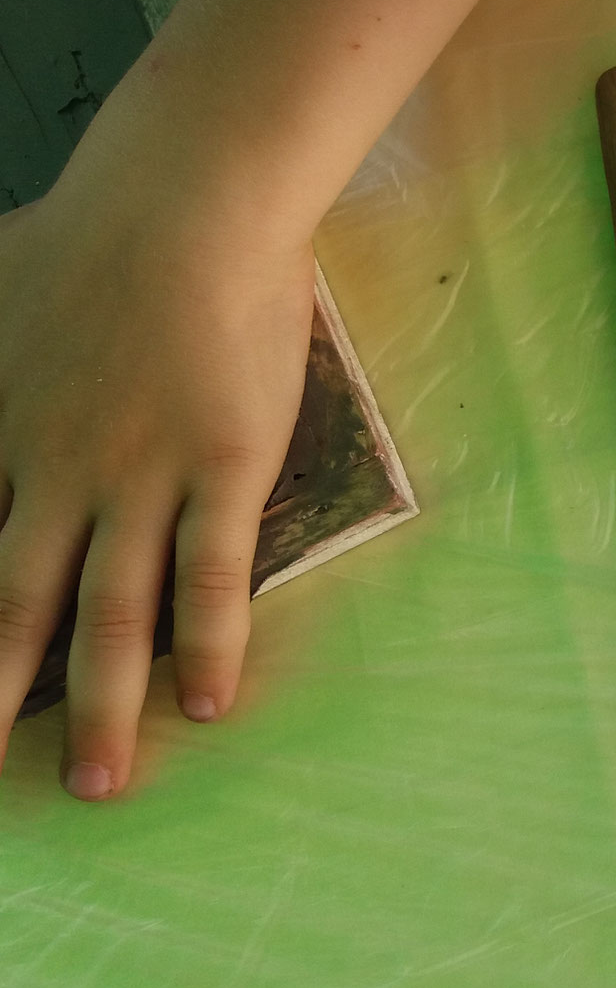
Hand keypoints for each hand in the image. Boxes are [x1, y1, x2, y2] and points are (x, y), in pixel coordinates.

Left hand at [0, 180, 311, 798]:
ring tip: (102, 784)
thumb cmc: (85, 230)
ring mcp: (141, 476)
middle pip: (15, 610)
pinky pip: (214, 573)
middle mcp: (54, 474)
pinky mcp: (224, 466)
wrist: (185, 203)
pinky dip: (210, 643)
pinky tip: (211, 703)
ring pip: (114, 614)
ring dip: (106, 707)